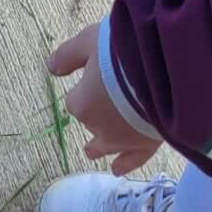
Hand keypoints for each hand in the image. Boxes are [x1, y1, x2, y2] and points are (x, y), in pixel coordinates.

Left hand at [48, 25, 161, 174]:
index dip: (84, 88)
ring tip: (90, 151)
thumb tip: (50, 68)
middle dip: (93, 113)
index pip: (74, 100)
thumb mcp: (88, 42)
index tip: (94, 77)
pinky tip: (117, 169)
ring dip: (98, 146)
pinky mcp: (147, 144)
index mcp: (82, 104)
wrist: (160, 72)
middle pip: (90, 121)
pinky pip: (133, 160)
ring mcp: (123, 139)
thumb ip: (67, 55)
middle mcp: (99, 126)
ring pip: (105, 145)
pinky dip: (124, 164)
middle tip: (98, 104)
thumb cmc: (120, 52)